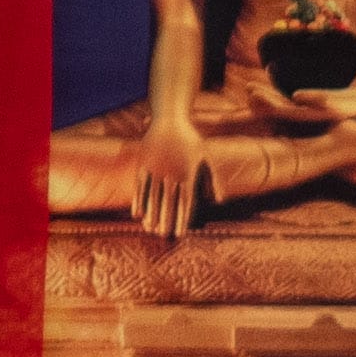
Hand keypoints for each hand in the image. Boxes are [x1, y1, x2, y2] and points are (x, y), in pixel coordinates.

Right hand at [131, 109, 207, 241]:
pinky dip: (138, 200)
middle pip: (168, 203)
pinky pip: (140, 186)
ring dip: (151, 214)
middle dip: (166, 221)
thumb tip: (218, 201)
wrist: (171, 120)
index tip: (180, 234)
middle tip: (163, 237)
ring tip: (150, 230)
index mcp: (188, 175)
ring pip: (153, 197)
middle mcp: (172, 174)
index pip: (186, 203)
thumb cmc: (190, 141)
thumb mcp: (205, 159)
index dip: (183, 219)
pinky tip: (137, 214)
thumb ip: (211, 181)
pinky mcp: (144, 164)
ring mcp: (156, 169)